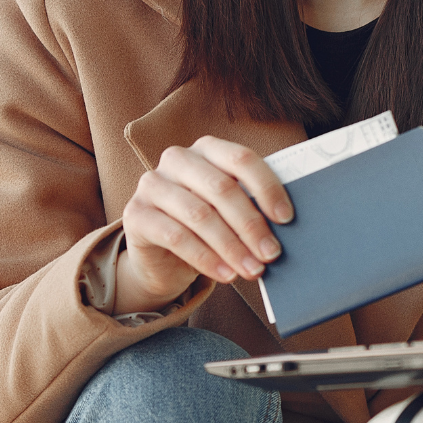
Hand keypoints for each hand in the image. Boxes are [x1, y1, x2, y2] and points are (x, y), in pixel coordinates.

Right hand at [118, 136, 293, 313]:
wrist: (163, 256)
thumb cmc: (206, 226)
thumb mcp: (229, 210)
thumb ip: (252, 205)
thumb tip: (286, 224)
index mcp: (206, 148)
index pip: (241, 159)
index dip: (267, 188)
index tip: (286, 218)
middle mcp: (177, 159)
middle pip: (221, 188)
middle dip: (250, 225)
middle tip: (271, 253)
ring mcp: (152, 184)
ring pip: (200, 215)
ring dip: (231, 247)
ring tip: (252, 269)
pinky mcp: (136, 214)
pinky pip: (176, 237)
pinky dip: (206, 259)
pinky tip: (226, 274)